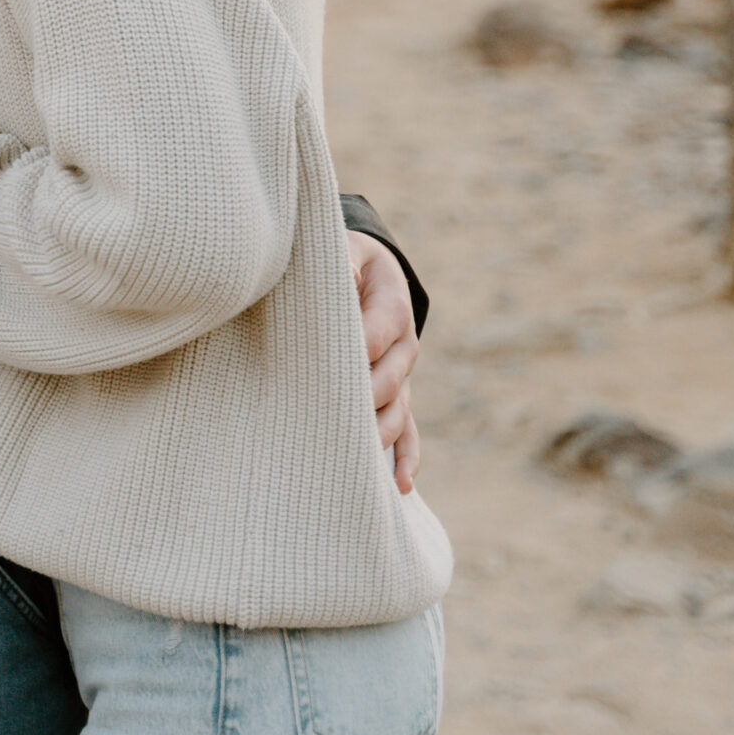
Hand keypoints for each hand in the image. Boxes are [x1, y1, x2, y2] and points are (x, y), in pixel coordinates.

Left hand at [346, 231, 421, 493]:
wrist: (374, 274)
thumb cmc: (349, 261)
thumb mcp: (347, 249)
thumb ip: (343, 260)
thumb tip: (342, 275)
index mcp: (393, 307)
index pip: (376, 334)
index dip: (355, 350)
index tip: (324, 366)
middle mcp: (403, 346)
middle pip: (389, 381)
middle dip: (363, 400)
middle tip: (331, 420)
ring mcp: (401, 376)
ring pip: (397, 411)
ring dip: (379, 435)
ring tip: (355, 461)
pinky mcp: (397, 397)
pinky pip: (409, 432)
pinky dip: (407, 458)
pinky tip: (400, 485)